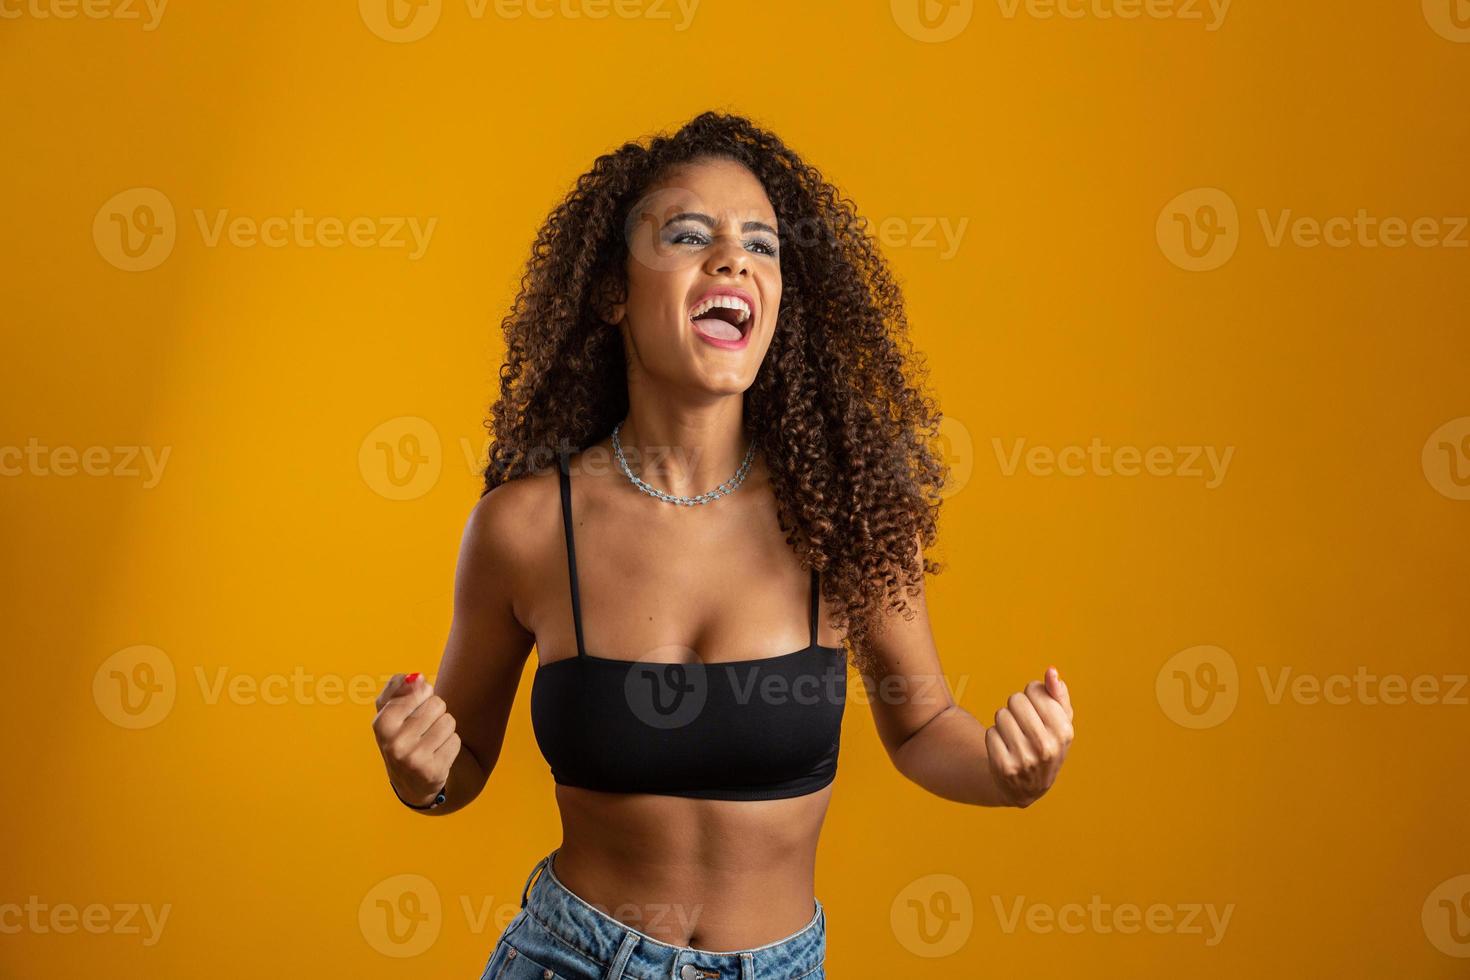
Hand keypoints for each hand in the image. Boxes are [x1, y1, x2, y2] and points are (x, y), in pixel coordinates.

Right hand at [371, 672, 459, 806]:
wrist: (410, 782)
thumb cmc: (401, 736)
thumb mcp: (389, 711)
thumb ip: (397, 687)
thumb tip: (417, 677)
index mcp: (382, 724)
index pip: (420, 689)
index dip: (424, 694)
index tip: (415, 706)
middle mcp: (395, 743)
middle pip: (437, 704)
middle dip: (435, 712)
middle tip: (423, 727)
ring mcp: (414, 759)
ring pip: (449, 721)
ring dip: (444, 728)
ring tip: (431, 740)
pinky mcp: (433, 771)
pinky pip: (456, 740)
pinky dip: (450, 744)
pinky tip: (437, 754)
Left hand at [984, 666, 1074, 807]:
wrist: (1028, 787)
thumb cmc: (1046, 745)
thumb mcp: (1060, 722)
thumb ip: (1058, 694)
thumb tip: (1051, 671)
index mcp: (1064, 731)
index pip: (1034, 689)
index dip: (1032, 694)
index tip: (1036, 708)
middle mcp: (1046, 746)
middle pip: (1015, 700)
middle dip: (1016, 707)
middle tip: (1023, 723)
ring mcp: (1025, 759)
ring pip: (1001, 715)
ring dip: (1004, 722)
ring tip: (1015, 736)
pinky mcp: (1004, 766)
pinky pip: (990, 733)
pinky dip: (995, 737)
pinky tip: (1005, 749)